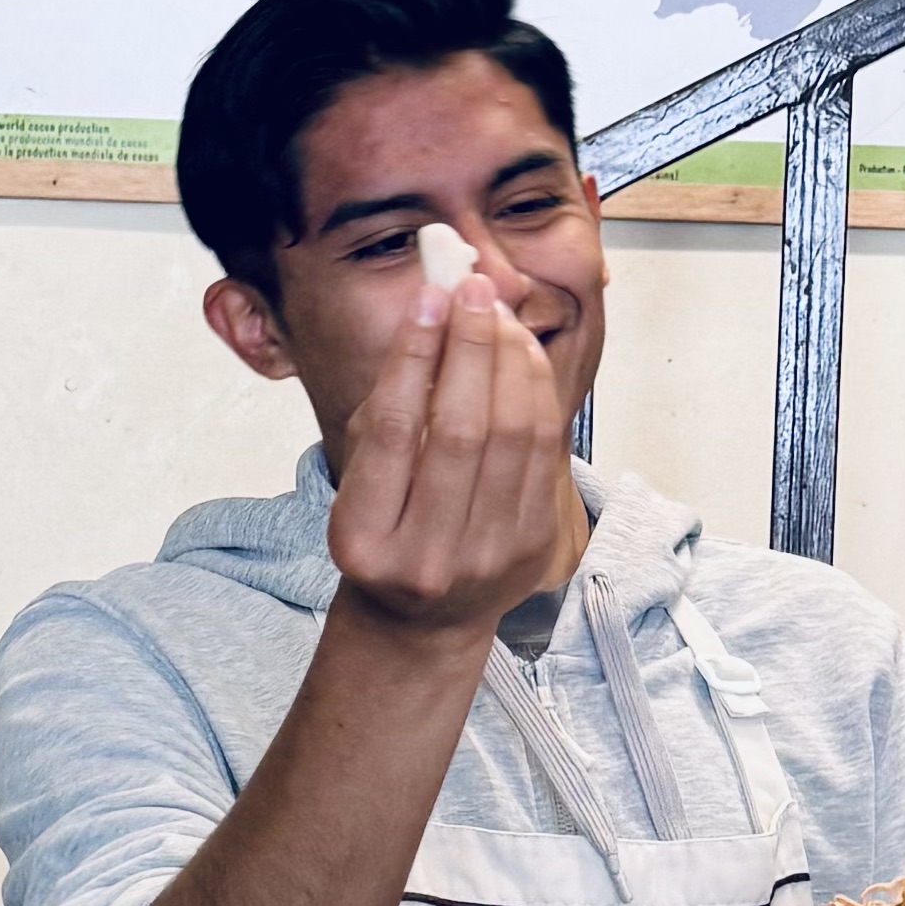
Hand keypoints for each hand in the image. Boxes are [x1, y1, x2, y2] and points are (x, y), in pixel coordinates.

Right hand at [326, 277, 568, 641]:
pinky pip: (542, 456)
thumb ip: (388, 404)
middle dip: (471, 347)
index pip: (394, 430)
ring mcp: (487, 561)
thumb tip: (433, 310)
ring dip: (509, 361)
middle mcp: (428, 558)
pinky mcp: (532, 551)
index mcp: (365, 539)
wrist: (425, 618)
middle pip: (461, 431)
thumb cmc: (386, 530)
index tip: (430, 295)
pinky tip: (521, 355)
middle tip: (474, 288)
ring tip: (498, 313)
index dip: (415, 354)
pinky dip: (535, 394)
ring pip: (511, 439)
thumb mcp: (362, 475)